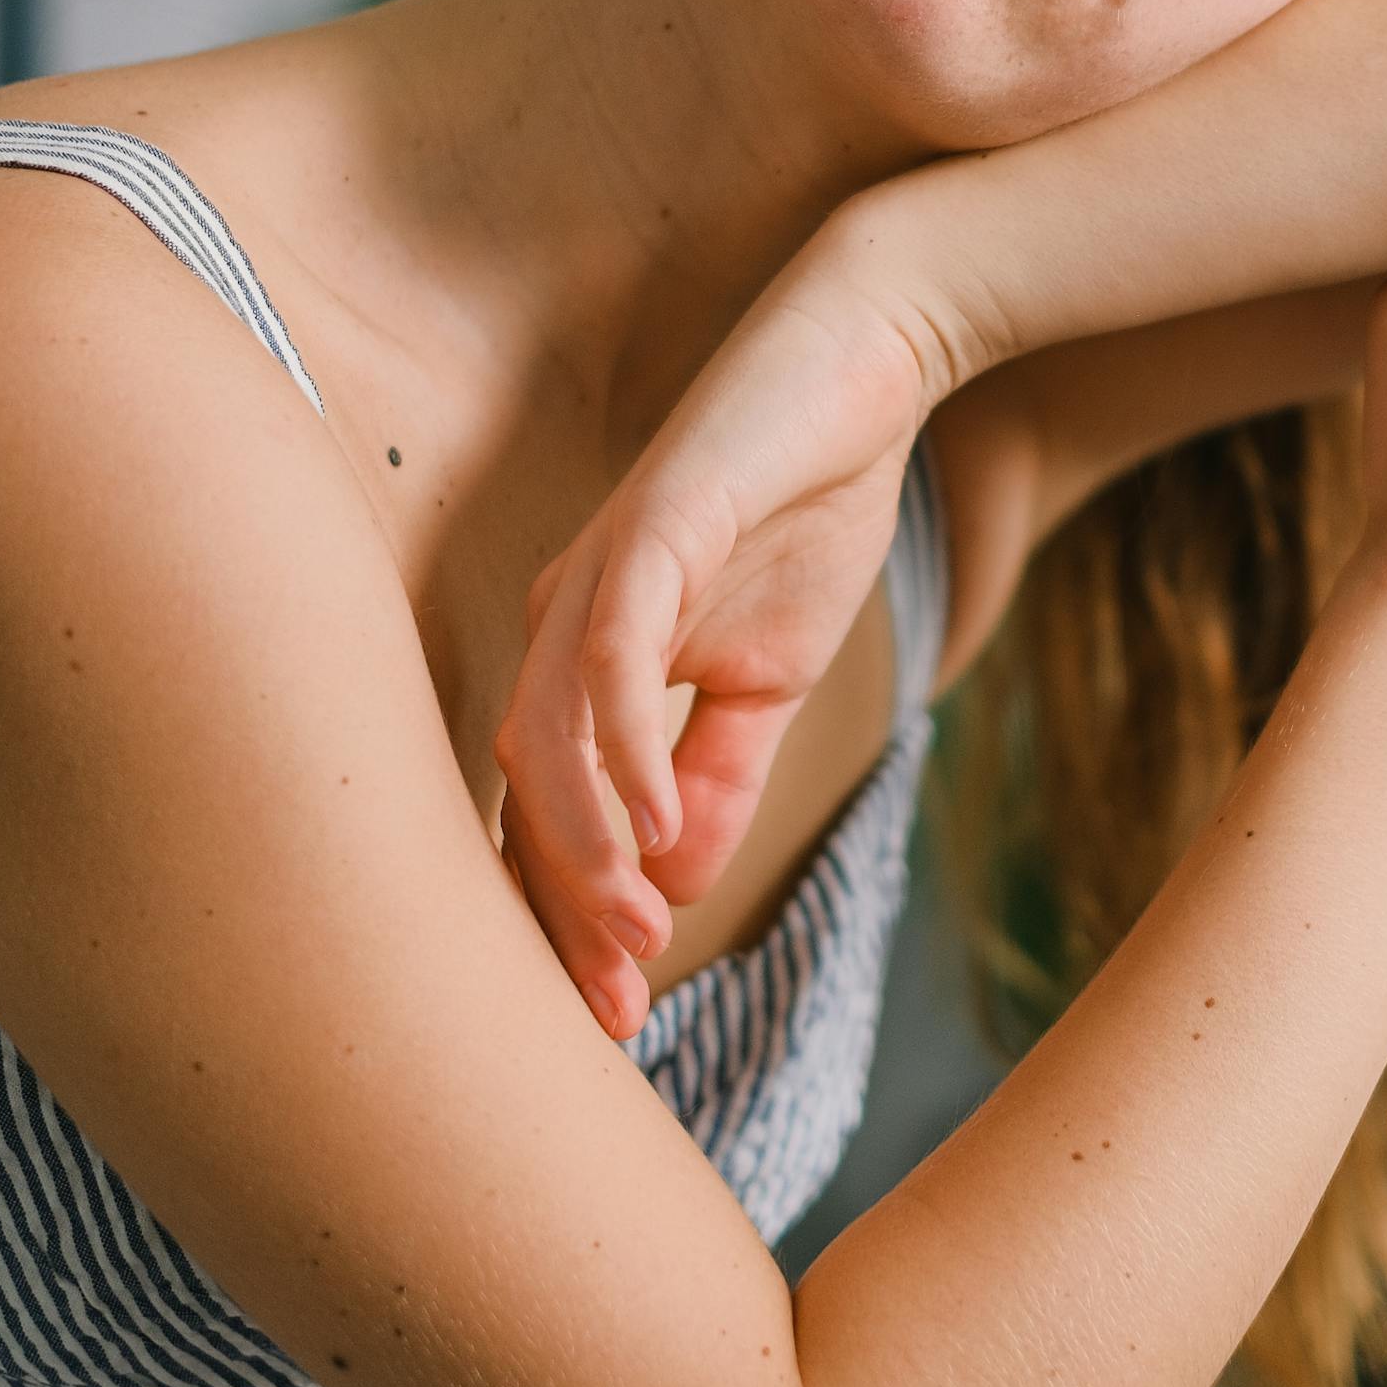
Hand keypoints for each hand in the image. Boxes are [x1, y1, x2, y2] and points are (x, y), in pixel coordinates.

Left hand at [494, 236, 938, 1036]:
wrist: (861, 370)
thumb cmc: (804, 511)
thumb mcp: (769, 679)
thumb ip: (719, 778)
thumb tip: (680, 886)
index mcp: (583, 660)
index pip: (548, 812)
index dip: (568, 919)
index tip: (615, 1015)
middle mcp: (562, 620)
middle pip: (524, 789)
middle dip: (560, 909)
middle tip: (614, 1007)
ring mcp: (595, 571)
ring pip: (550, 732)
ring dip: (584, 846)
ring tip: (640, 932)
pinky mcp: (649, 527)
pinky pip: (613, 653)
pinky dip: (625, 746)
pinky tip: (655, 824)